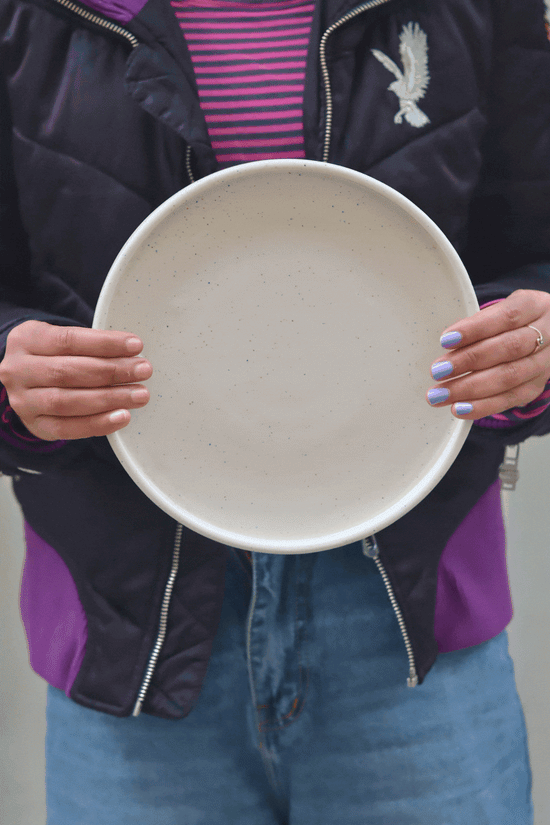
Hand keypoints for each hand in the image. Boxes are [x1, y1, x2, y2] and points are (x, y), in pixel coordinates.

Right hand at [0, 321, 151, 439]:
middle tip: (143, 371)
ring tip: (138, 395)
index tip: (135, 346)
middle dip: (111, 372)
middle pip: (68, 372)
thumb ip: (91, 346)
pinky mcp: (34, 425)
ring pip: (67, 402)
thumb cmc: (55, 356)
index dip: (105, 343)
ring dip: (109, 399)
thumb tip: (133, 355)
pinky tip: (121, 416)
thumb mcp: (63, 341)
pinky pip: (67, 429)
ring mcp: (23, 400)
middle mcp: (18, 369)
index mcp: (27, 339)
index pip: (68, 340)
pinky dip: (98, 423)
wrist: (28, 382)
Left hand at [426, 289, 549, 418]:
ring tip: (441, 394)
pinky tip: (460, 408)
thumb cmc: (510, 322)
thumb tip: (446, 344)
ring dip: (470, 388)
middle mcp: (547, 334)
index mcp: (534, 306)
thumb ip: (478, 324)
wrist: (543, 336)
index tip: (446, 340)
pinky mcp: (537, 386)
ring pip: (509, 377)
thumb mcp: (499, 311)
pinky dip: (482, 406)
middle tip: (438, 371)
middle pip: (508, 348)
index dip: (475, 329)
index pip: (506, 316)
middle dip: (468, 361)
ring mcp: (544, 363)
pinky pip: (511, 399)